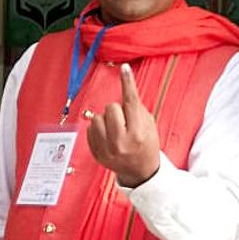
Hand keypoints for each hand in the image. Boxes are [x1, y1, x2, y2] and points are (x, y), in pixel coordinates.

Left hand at [87, 63, 159, 187]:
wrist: (140, 171)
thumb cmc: (146, 144)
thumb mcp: (149, 125)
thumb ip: (136, 108)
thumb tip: (124, 86)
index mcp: (137, 133)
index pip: (131, 102)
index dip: (128, 83)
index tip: (124, 68)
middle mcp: (121, 142)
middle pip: (110, 108)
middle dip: (117, 109)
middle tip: (124, 120)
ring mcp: (106, 149)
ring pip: (96, 118)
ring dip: (105, 119)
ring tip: (114, 128)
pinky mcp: (96, 153)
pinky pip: (89, 130)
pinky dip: (98, 129)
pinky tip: (107, 136)